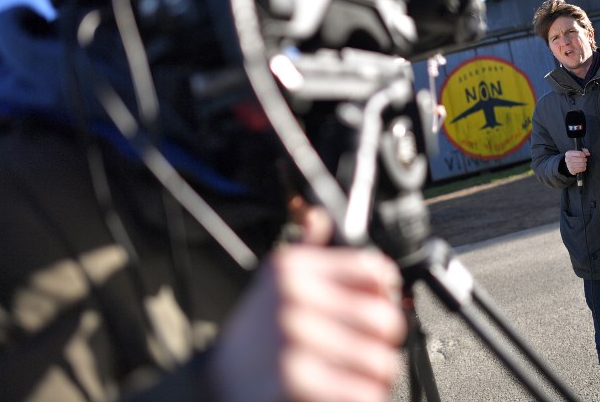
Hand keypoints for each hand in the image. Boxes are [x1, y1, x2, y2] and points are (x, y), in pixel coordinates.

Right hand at [210, 205, 406, 401]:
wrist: (216, 385)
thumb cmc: (254, 337)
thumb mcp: (272, 283)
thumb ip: (305, 250)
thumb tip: (320, 216)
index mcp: (293, 268)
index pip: (371, 268)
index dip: (383, 292)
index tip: (378, 305)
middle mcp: (293, 298)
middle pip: (383, 318)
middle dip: (383, 342)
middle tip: (367, 350)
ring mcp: (295, 338)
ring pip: (380, 361)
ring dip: (375, 377)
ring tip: (354, 375)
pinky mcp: (296, 381)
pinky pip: (364, 393)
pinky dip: (363, 398)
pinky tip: (343, 393)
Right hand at [565, 148, 589, 174]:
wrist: (567, 165)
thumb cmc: (573, 158)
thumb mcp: (577, 152)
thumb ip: (583, 151)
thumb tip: (588, 153)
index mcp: (569, 153)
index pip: (580, 153)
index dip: (584, 155)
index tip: (584, 156)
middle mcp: (568, 159)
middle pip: (581, 159)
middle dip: (585, 160)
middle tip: (584, 160)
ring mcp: (570, 165)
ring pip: (582, 164)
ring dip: (584, 164)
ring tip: (583, 163)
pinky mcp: (572, 170)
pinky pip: (582, 169)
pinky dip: (583, 168)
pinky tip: (582, 167)